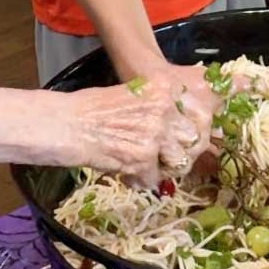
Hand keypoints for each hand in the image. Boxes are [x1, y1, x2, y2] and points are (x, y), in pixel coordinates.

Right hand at [60, 67, 214, 188]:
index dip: (198, 130)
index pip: (203, 112)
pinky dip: (141, 181)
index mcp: (166, 87)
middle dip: (183, 152)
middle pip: (196, 140)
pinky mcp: (143, 159)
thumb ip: (163, 109)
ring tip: (144, 165)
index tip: (191, 139)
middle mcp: (165, 108)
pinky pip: (154, 180)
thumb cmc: (94, 108)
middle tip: (164, 157)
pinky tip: (125, 171)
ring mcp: (156, 134)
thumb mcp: (137, 95)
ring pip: (180, 163)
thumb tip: (188, 129)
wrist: (66, 123)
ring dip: (164, 168)